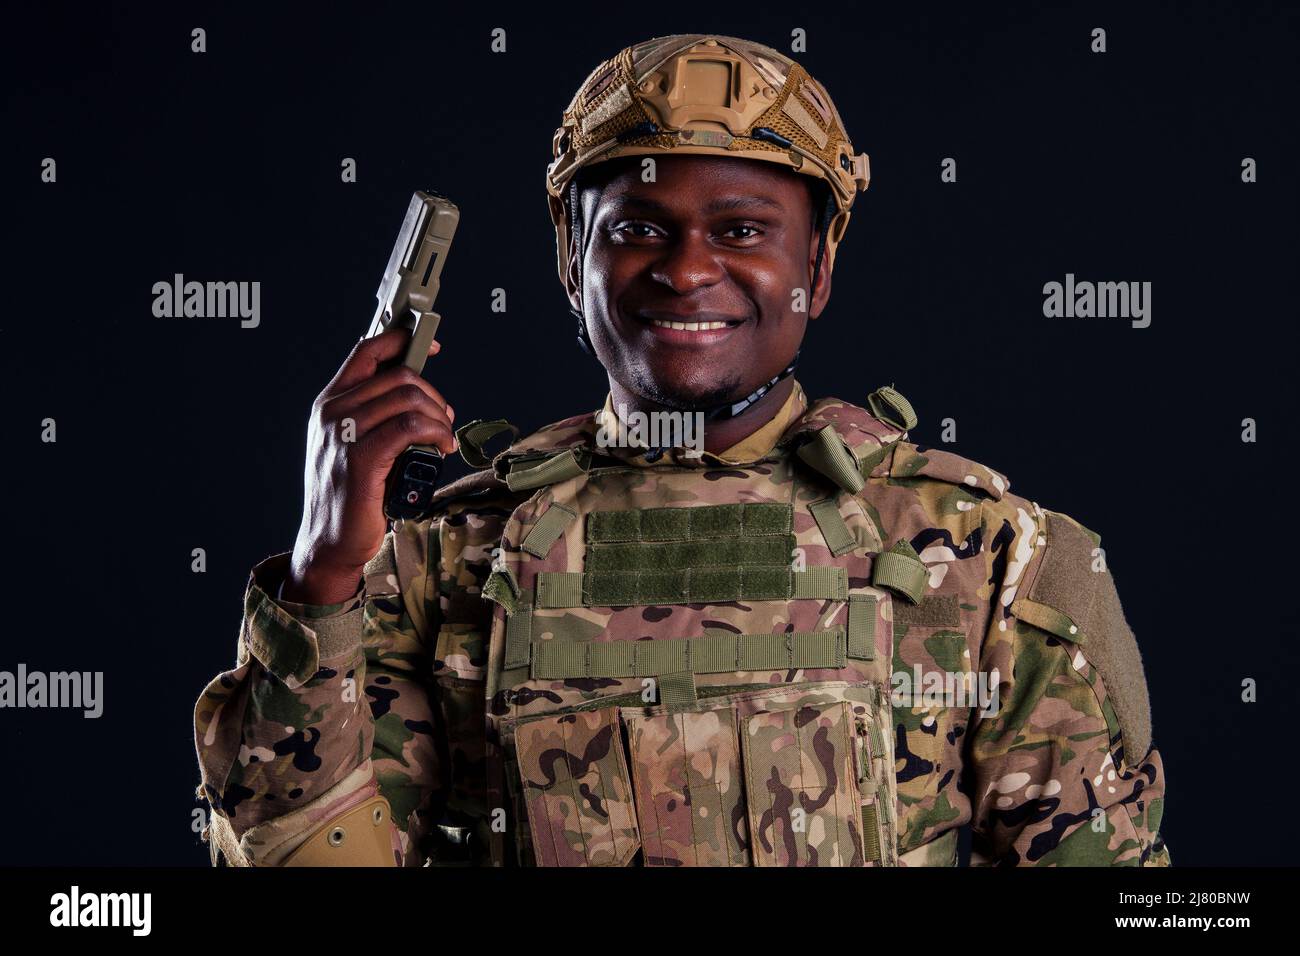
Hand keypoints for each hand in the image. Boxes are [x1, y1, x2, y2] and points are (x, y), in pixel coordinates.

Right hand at [282, 329, 455, 603]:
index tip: (429, 346)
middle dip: (433, 394)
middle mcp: (331, 413)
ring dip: (439, 417)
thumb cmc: (350, 494)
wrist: (329, 541)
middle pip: (397, 376)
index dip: (401, 340)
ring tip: (445, 438)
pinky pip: (409, 427)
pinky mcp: (360, 459)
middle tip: (445, 419)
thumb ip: (376, 415)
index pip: (365, 352)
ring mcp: (342, 435)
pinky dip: (436, 433)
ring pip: (408, 399)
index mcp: (328, 404)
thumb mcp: (356, 445)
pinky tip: (443, 448)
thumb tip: (419, 394)